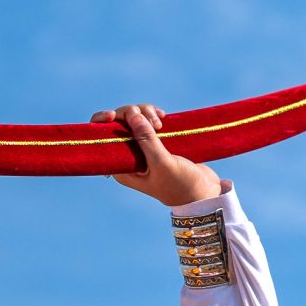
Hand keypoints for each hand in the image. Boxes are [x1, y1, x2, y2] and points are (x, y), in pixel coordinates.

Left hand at [95, 102, 223, 206]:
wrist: (203, 192)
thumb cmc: (181, 184)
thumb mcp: (162, 163)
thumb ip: (146, 139)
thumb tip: (132, 114)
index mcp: (121, 167)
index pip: (101, 139)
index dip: (102, 122)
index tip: (113, 115)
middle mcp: (128, 157)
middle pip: (118, 123)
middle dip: (133, 115)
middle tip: (156, 123)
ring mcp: (141, 148)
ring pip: (134, 118)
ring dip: (146, 114)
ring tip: (162, 123)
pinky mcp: (155, 141)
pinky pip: (147, 120)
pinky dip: (153, 115)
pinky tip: (164, 118)